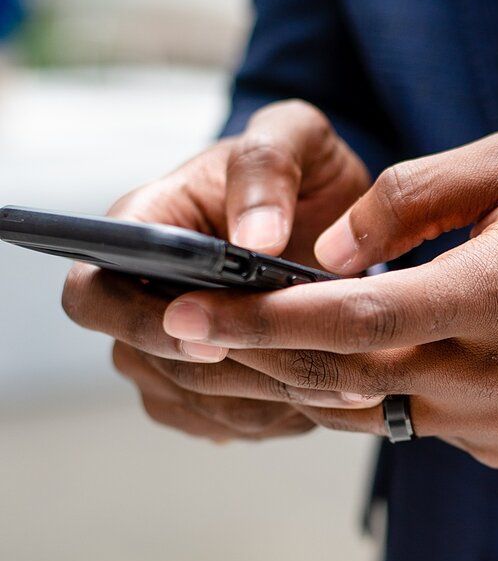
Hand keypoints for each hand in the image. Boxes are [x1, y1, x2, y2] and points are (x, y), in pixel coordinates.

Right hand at [62, 101, 370, 441]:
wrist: (336, 215)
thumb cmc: (299, 169)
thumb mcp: (294, 136)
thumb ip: (267, 167)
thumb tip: (254, 238)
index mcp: (138, 231)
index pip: (92, 295)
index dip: (143, 324)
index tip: (216, 333)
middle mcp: (139, 300)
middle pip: (151, 364)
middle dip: (231, 369)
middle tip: (311, 366)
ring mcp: (167, 354)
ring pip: (203, 402)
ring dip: (268, 397)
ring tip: (341, 378)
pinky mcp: (208, 394)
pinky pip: (236, 424)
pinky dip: (284, 414)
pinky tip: (330, 389)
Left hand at [157, 132, 497, 466]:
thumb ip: (416, 197)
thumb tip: (330, 247)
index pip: (359, 321)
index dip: (264, 323)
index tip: (185, 316)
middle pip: (347, 379)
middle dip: (254, 358)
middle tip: (179, 331)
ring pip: (372, 412)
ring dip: (300, 381)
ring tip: (236, 345)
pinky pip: (416, 423)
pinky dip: (369, 392)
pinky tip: (339, 360)